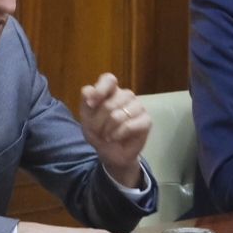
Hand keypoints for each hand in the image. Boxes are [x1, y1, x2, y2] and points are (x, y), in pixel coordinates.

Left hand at [79, 73, 149, 187]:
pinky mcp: (146, 120)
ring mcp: (138, 107)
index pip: (109, 79)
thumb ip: (85, 101)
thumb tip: (89, 91)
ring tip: (106, 136)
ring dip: (107, 130)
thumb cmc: (99, 132)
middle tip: (97, 131)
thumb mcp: (86, 117)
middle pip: (109, 103)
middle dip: (98, 122)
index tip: (90, 104)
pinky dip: (117, 135)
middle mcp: (126, 96)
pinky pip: (128, 126)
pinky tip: (115, 138)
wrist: (110, 153)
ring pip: (118, 115)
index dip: (100, 90)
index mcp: (112, 91)